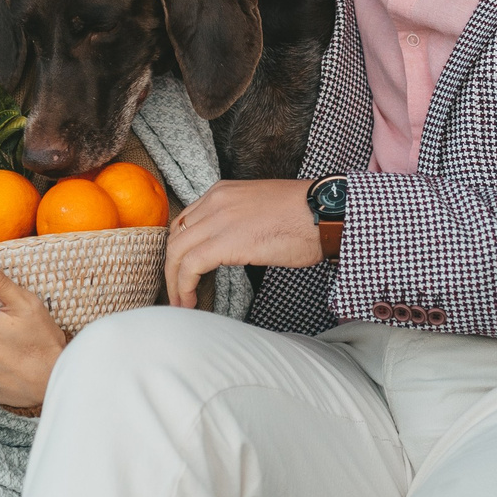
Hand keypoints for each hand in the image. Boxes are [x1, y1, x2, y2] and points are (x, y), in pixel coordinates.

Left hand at [164, 179, 321, 306]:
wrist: (325, 212)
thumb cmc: (306, 216)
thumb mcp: (261, 210)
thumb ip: (239, 222)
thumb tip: (234, 247)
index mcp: (223, 192)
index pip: (186, 221)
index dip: (179, 249)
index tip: (183, 270)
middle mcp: (214, 201)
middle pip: (176, 237)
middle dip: (171, 268)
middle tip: (177, 292)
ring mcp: (217, 219)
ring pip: (177, 253)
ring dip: (174, 282)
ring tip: (181, 303)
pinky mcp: (225, 242)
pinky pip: (190, 266)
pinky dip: (184, 287)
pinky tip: (189, 302)